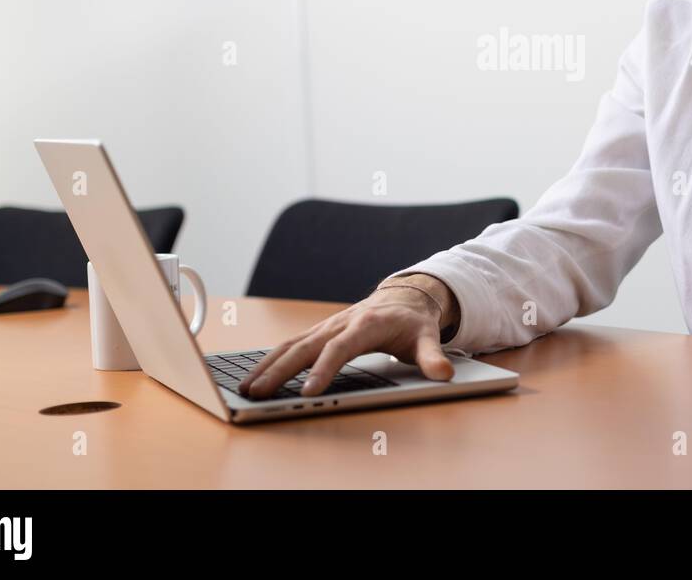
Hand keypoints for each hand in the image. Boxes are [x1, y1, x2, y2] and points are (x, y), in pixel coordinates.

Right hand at [238, 274, 457, 397]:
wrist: (405, 296)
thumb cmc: (413, 322)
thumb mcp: (428, 337)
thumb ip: (433, 357)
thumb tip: (445, 374)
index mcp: (366, 324)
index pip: (340, 348)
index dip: (324, 369)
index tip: (308, 392)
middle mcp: (341, 323)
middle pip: (305, 347)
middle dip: (280, 371)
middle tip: (257, 394)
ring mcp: (327, 326)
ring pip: (291, 344)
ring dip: (267, 365)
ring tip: (246, 388)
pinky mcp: (320, 332)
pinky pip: (291, 345)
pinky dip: (271, 360)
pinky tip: (256, 376)